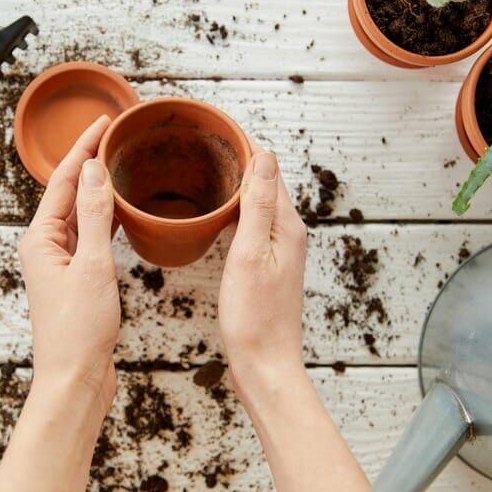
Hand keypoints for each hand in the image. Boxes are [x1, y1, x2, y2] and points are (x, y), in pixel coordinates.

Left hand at [18, 116, 119, 423]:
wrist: (76, 378)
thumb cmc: (78, 331)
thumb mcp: (92, 266)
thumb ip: (94, 216)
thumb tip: (93, 169)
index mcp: (40, 239)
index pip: (64, 180)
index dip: (84, 147)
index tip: (104, 122)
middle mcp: (46, 246)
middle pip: (69, 193)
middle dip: (90, 162)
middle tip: (115, 136)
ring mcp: (60, 262)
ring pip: (80, 214)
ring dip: (98, 189)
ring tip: (119, 164)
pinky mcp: (76, 277)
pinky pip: (90, 235)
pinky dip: (105, 218)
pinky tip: (120, 210)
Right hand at [218, 144, 307, 400]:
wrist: (264, 364)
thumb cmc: (255, 317)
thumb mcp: (251, 254)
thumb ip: (259, 204)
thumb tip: (265, 156)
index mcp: (286, 226)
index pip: (268, 170)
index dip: (245, 146)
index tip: (218, 127)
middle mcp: (288, 233)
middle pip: (265, 184)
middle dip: (239, 160)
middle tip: (204, 141)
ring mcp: (278, 250)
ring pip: (258, 204)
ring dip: (237, 185)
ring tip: (207, 168)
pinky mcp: (267, 265)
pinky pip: (252, 224)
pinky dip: (236, 210)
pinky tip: (217, 213)